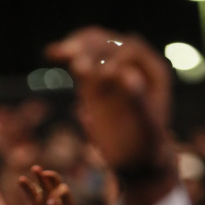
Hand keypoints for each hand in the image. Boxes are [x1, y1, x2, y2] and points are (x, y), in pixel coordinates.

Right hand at [18, 165, 75, 204]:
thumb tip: (50, 202)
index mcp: (67, 200)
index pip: (62, 190)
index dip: (56, 194)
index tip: (50, 204)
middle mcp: (56, 197)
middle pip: (52, 182)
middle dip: (48, 176)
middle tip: (42, 172)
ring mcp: (44, 200)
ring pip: (40, 185)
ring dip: (38, 176)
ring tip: (34, 169)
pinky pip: (30, 193)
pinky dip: (26, 187)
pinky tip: (21, 180)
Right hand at [47, 28, 176, 204]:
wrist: (136, 159)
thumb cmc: (147, 145)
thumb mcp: (147, 126)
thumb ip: (138, 101)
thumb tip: (128, 77)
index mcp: (152, 71)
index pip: (132, 52)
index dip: (117, 59)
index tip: (105, 75)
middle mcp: (134, 65)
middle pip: (110, 45)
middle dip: (92, 49)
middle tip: (75, 61)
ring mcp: (114, 70)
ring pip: (94, 48)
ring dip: (77, 48)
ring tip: (59, 52)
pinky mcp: (96, 79)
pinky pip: (82, 60)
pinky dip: (68, 53)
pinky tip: (51, 51)